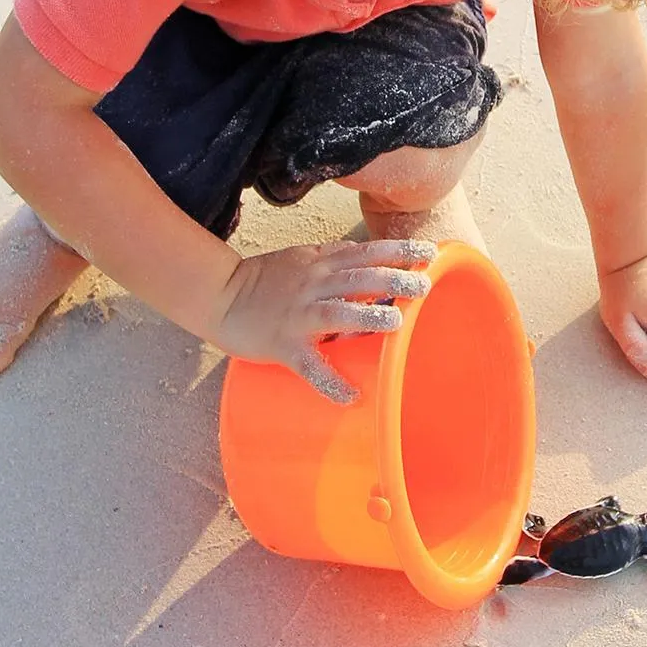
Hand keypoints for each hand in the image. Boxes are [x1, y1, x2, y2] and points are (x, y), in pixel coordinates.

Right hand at [211, 238, 435, 402]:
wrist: (217, 294)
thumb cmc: (264, 279)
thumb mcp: (302, 260)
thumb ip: (334, 262)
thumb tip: (374, 267)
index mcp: (320, 263)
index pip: (365, 252)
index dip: (397, 251)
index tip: (428, 253)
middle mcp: (312, 284)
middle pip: (359, 277)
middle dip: (394, 279)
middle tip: (423, 286)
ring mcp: (298, 315)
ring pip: (337, 311)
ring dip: (367, 314)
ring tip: (395, 319)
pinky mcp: (283, 344)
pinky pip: (309, 365)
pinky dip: (330, 381)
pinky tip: (351, 395)